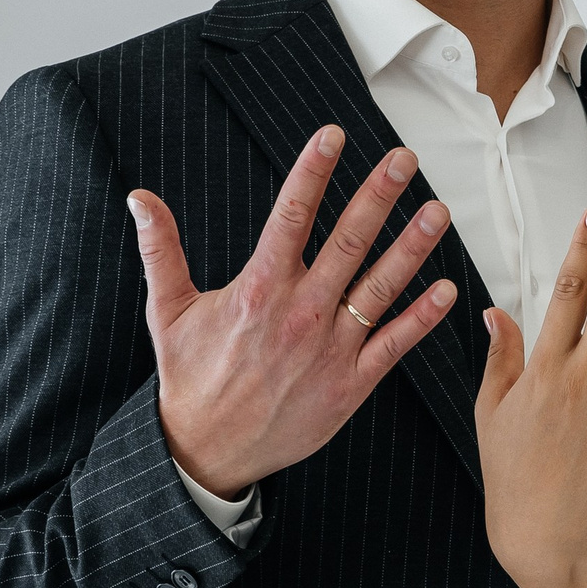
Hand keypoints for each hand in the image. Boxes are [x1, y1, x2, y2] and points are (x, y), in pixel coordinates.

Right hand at [130, 126, 456, 496]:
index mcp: (258, 290)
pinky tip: (446, 289)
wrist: (207, 451)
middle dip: (378, 197)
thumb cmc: (190, 377)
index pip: (290, 217)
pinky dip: (422, 318)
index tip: (333, 136)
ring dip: (411, 247)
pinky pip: (394, 345)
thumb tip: (139, 198)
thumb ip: (161, 250)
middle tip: (404, 159)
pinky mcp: (351, 384)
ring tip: (438, 211)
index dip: (313, 173)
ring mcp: (330, 349)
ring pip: (379, 288)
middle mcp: (299, 313)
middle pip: (346, 242)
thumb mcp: (168, 311)